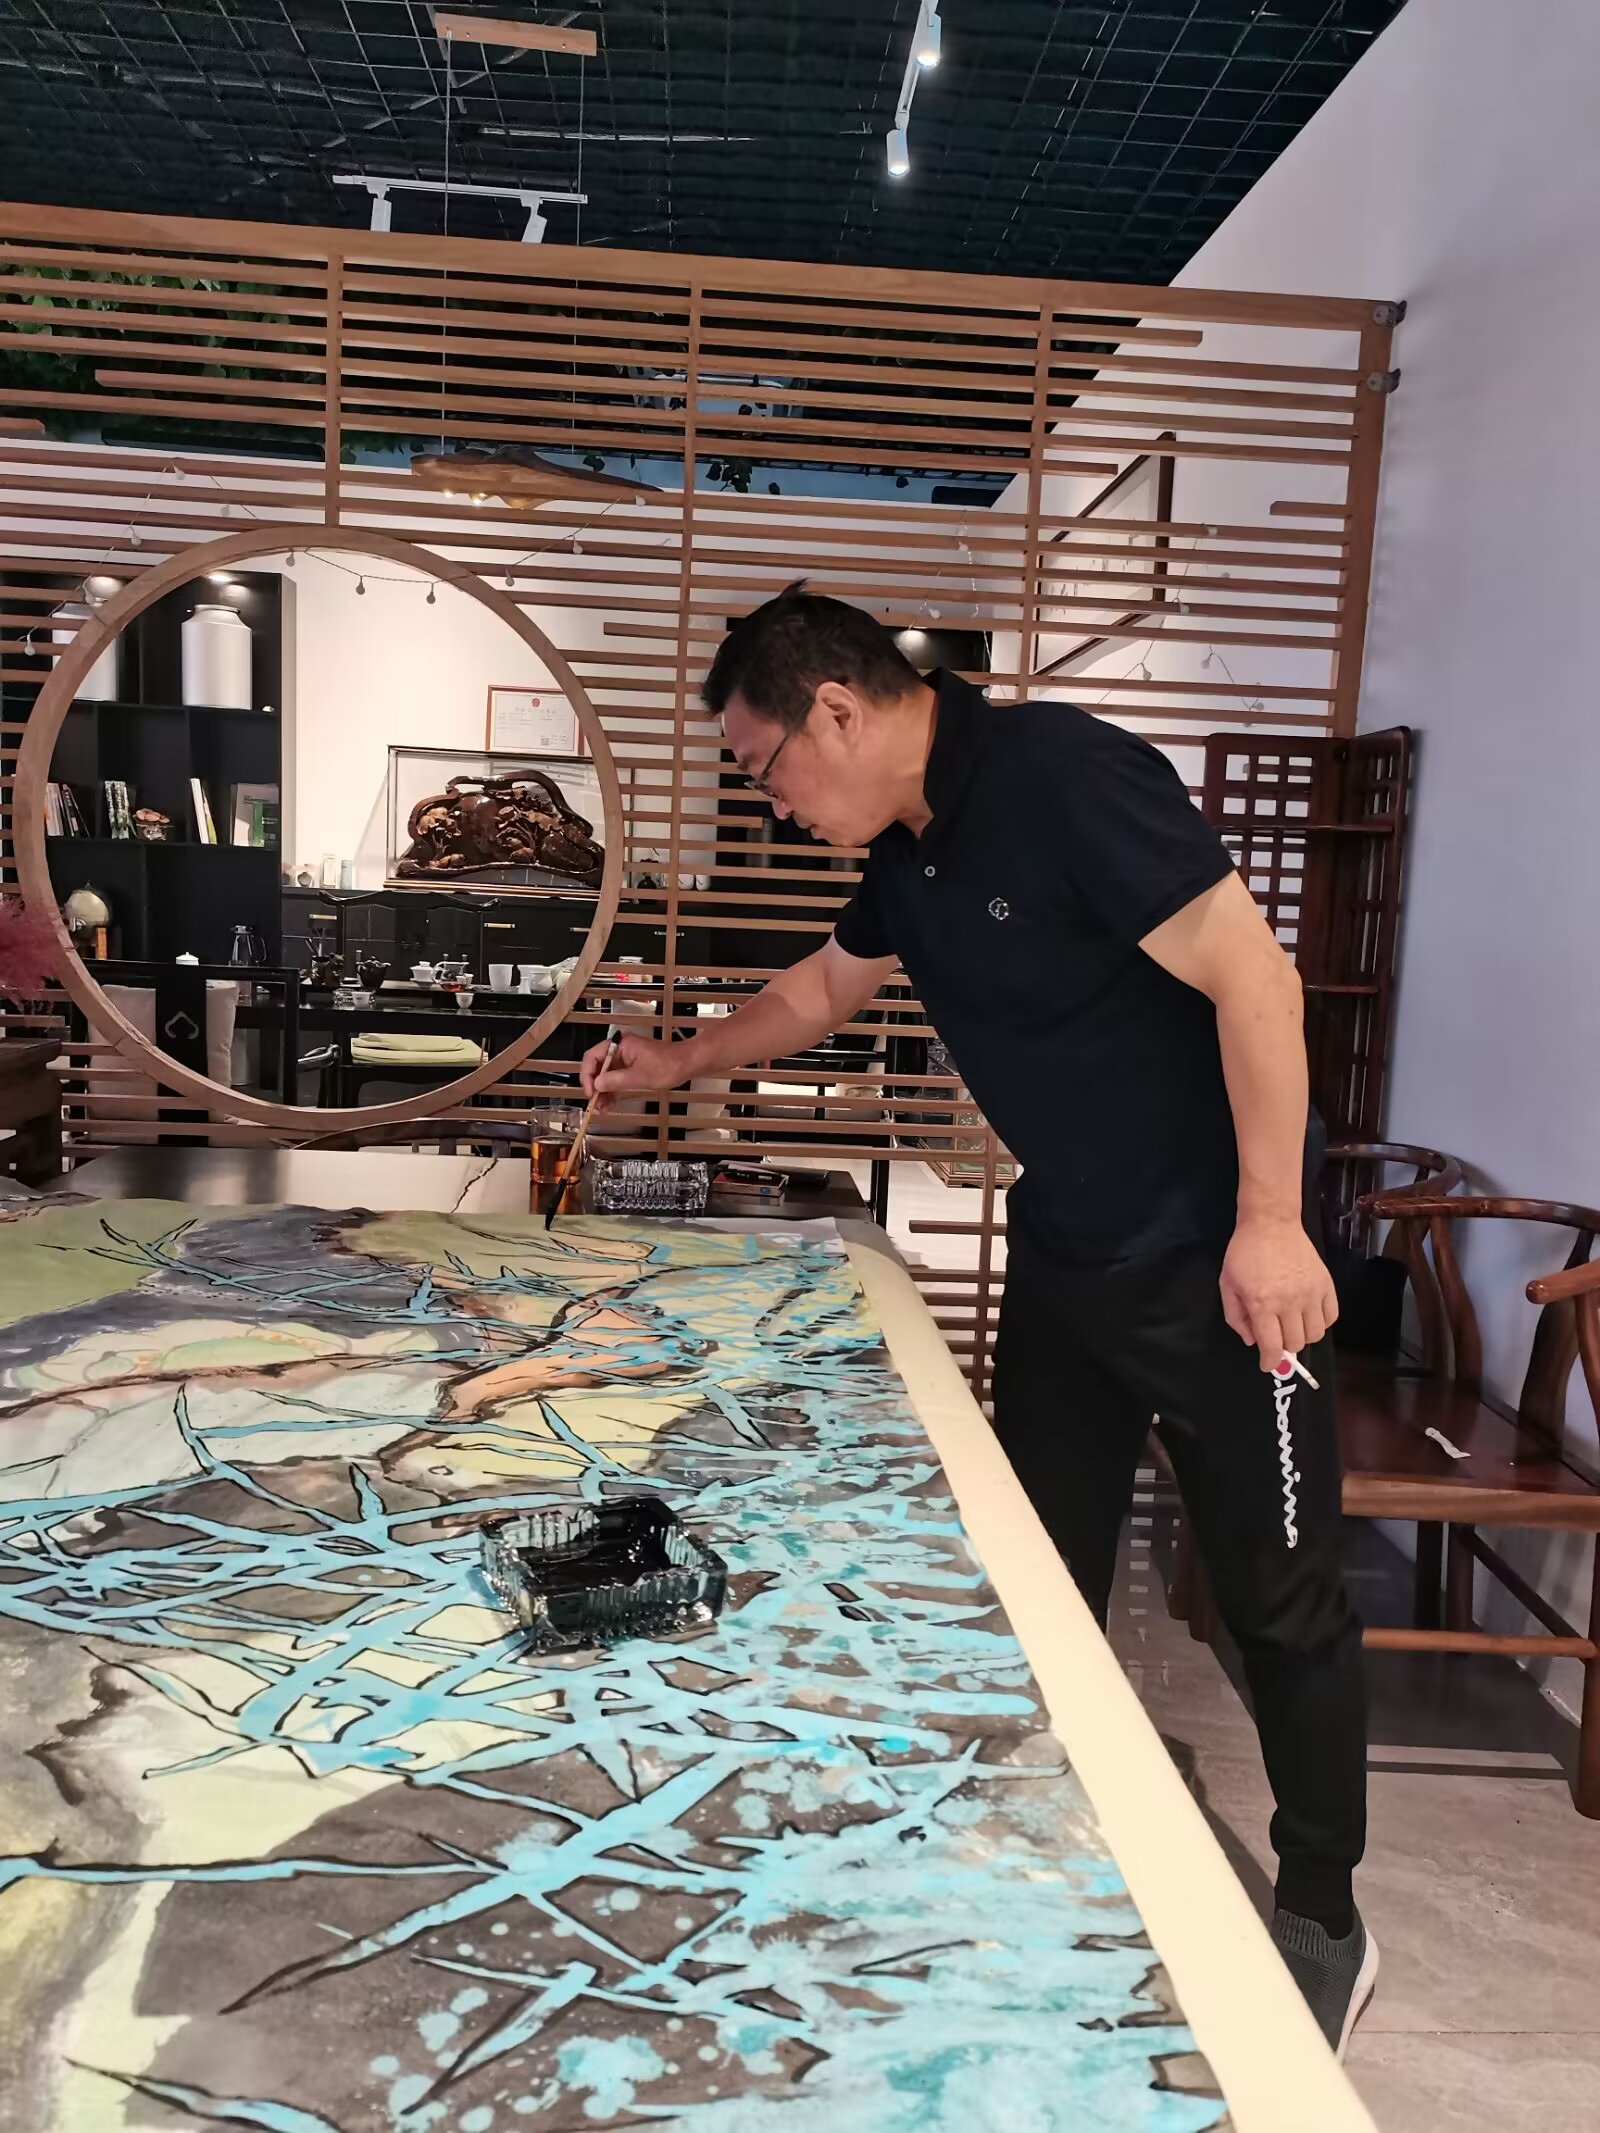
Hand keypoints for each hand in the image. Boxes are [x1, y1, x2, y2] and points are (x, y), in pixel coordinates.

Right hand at [578, 1030, 693, 1111]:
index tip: (590, 1092)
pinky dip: (612, 1091)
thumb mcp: (639, 1076)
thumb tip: (597, 1085)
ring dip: (603, 1091)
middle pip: (597, 1067)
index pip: (592, 1057)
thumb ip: (616, 1081)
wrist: (687, 1063)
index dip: (587, 1076)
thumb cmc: (668, 1065)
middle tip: (594, 1103)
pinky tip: (610, 1104)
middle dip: (595, 1086)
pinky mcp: (631, 1066)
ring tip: (602, 1109)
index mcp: (619, 1045)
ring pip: (606, 1075)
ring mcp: (625, 1058)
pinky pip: (616, 1078)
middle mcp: (619, 1049)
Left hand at [1220, 1215, 1338, 1370]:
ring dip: (1302, 1337)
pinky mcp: (1326, 1285)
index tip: (1267, 1364)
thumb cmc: (1244, 1253)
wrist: (1271, 1223)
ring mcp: (1311, 1293)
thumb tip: (1251, 1341)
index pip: (1272, 1347)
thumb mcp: (1227, 1284)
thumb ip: (1236, 1317)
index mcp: (1262, 1304)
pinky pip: (1331, 1318)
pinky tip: (1308, 1316)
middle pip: (1295, 1344)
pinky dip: (1321, 1323)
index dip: (1269, 1362)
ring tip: (1291, 1325)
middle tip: (1275, 1335)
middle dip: (1282, 1347)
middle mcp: (1290, 1302)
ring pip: (1315, 1335)